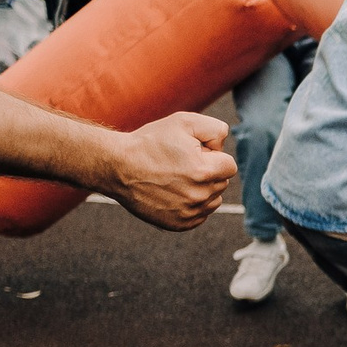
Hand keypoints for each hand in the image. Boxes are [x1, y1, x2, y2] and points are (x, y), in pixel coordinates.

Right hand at [101, 113, 235, 230]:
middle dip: (208, 171)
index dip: (212, 155)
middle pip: (222, 182)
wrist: (117, 167)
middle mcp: (199, 196)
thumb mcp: (183, 122)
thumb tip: (224, 146)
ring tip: (176, 178)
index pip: (229, 165)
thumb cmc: (150, 142)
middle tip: (180, 164)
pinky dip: (192, 204)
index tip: (192, 152)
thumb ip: (215, 129)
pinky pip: (201, 214)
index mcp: (204, 171)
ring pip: (213, 199)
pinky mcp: (180, 224)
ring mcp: (190, 213)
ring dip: (202, 189)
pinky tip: (173, 192)